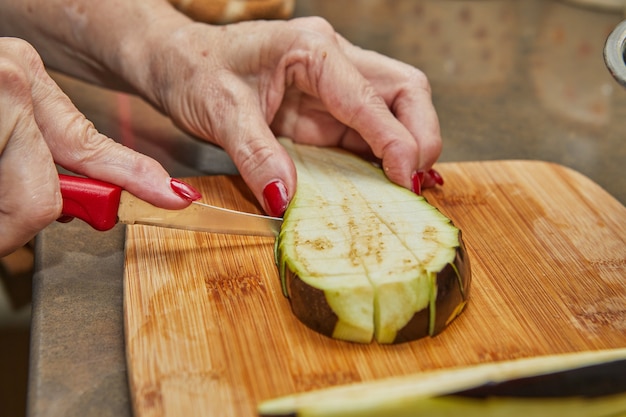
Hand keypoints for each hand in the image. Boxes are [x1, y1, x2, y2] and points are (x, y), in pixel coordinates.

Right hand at [0, 38, 195, 255]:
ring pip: (16, 208)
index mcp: (22, 79)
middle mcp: (8, 82)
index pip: (91, 148)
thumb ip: (38, 151)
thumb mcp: (0, 112)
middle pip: (43, 202)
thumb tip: (68, 203)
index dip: (135, 179)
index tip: (174, 198)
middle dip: (16, 224)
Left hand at [129, 16, 441, 215]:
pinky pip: (370, 133)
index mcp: (313, 49)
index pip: (373, 95)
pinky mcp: (327, 110)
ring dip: (408, 150)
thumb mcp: (220, 112)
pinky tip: (385, 185)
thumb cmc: (196, 71)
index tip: (407, 181)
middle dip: (421, 137)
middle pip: (406, 90)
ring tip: (407, 190)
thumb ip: (255, 154)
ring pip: (397, 110)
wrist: (178, 63)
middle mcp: (334, 61)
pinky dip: (384, 159)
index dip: (398, 140)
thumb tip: (286, 198)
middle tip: (415, 185)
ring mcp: (334, 86)